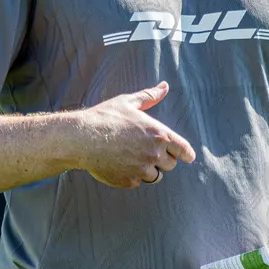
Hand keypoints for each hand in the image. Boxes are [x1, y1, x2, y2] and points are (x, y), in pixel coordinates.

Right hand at [79, 81, 196, 188]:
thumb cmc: (104, 117)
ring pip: (155, 176)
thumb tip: (164, 86)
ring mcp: (141, 170)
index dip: (186, 153)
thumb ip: (149, 96)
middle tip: (146, 150)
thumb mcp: (128, 102)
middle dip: (162, 158)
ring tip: (132, 158)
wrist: (81, 139)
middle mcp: (154, 154)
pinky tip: (120, 164)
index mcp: (158, 134)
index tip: (187, 156)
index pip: (183, 150)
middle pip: (170, 164)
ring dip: (149, 169)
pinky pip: (138, 182)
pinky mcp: (129, 182)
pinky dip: (132, 176)